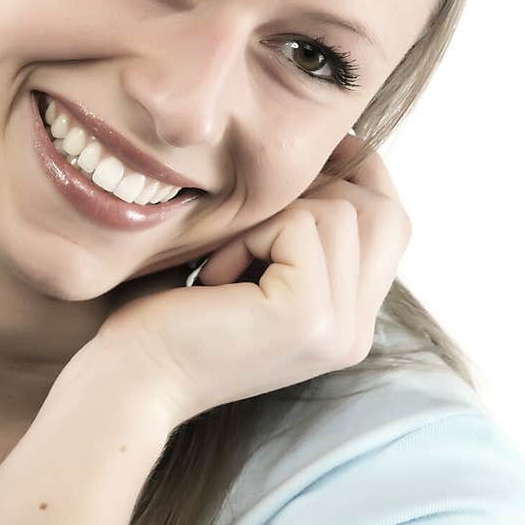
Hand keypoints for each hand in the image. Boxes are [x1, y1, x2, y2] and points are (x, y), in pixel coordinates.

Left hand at [92, 141, 412, 427]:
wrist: (131, 380)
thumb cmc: (173, 316)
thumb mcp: (256, 264)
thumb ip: (304, 228)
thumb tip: (338, 144)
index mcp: (351, 323)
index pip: (394, 224)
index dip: (361, 172)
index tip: (313, 149)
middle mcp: (357, 332)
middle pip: (383, 212)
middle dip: (318, 187)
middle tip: (252, 211)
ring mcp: (339, 329)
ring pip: (338, 211)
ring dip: (268, 218)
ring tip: (224, 262)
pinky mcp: (307, 316)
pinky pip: (300, 224)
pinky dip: (249, 235)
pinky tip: (214, 278)